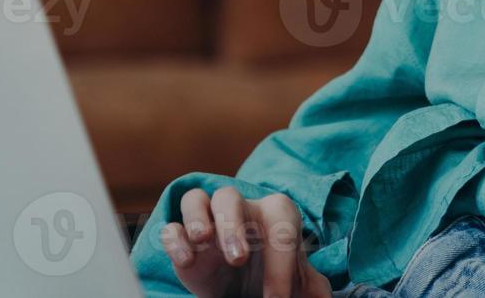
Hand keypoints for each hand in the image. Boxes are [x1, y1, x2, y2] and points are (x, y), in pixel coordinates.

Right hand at [160, 186, 332, 297]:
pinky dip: (175, 239)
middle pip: (229, 196)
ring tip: (203, 241)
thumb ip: (313, 287)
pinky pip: (171, 227)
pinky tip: (186, 261)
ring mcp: (206, 222)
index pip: (279, 221)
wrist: (245, 288)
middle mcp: (238, 211)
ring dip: (197, 217)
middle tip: (237, 259)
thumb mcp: (297, 285)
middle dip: (232, 224)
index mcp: (273, 216)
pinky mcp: (183, 241)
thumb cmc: (273, 277)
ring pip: (196, 198)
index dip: (281, 259)